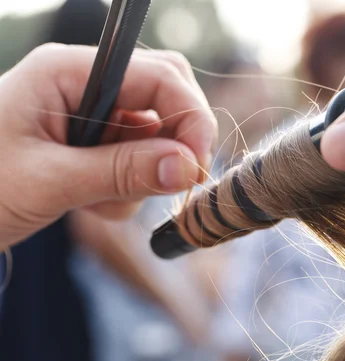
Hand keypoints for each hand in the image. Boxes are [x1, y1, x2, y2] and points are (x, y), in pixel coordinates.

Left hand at [0, 44, 216, 247]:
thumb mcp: (47, 181)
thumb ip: (121, 170)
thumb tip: (188, 167)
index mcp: (66, 72)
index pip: (157, 75)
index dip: (189, 115)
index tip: (198, 164)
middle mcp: (84, 85)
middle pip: (164, 95)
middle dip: (177, 139)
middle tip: (179, 181)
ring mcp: (90, 115)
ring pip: (155, 134)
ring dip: (145, 174)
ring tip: (102, 204)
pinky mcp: (92, 145)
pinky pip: (137, 159)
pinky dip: (130, 189)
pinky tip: (93, 206)